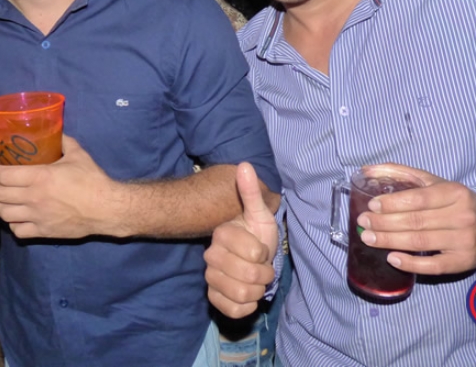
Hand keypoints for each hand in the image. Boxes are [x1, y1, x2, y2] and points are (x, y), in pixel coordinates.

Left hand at [0, 134, 117, 238]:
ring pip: (3, 213)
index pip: (2, 175)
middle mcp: (33, 198)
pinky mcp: (42, 232)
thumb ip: (62, 140)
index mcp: (39, 177)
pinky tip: (17, 216)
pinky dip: (12, 223)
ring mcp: (36, 217)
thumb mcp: (77, 154)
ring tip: (1, 198)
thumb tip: (53, 130)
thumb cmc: (92, 179)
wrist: (106, 208)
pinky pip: (17, 230)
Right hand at [204, 163, 277, 317]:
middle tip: (263, 267)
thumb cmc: (256, 233)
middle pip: (247, 276)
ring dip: (258, 290)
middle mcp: (211, 257)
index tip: (262, 248)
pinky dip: (247, 306)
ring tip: (257, 280)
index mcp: (222, 235)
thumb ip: (251, 191)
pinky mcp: (213, 298)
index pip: (253, 253)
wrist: (250, 255)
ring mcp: (211, 278)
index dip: (264, 254)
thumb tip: (245, 165)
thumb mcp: (259, 213)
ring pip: (242, 294)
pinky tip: (249, 295)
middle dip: (264, 274)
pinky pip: (234, 310)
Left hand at [357, 163, 475, 275]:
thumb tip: (367, 169)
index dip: (393, 203)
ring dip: (390, 241)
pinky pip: (433, 266)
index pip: (418, 199)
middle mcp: (462, 216)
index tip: (371, 205)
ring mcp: (464, 241)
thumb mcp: (433, 182)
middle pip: (416, 222)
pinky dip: (411, 264)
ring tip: (368, 238)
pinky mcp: (463, 262)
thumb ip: (401, 173)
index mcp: (454, 193)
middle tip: (363, 223)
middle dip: (385, 223)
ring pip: (420, 242)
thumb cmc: (453, 201)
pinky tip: (392, 259)